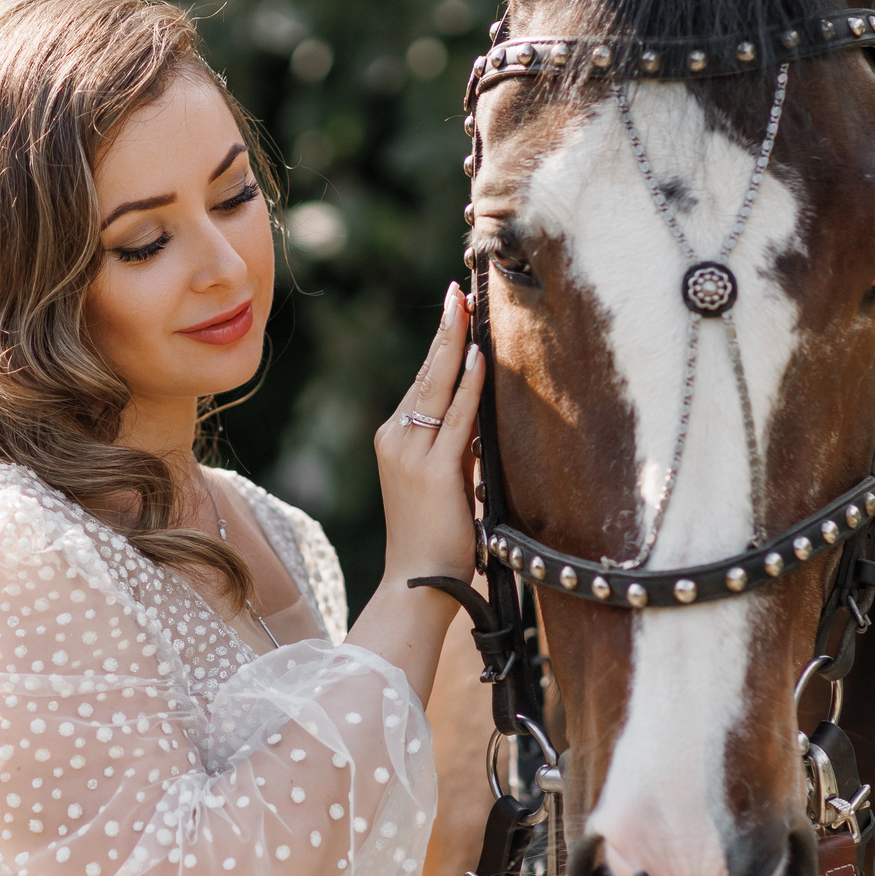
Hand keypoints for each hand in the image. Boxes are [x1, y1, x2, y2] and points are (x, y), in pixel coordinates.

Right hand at [374, 283, 483, 587]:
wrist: (417, 583)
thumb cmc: (435, 539)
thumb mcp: (440, 482)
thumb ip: (455, 447)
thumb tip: (481, 417)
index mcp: (393, 440)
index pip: (421, 383)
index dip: (439, 345)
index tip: (452, 311)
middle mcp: (396, 440)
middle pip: (426, 374)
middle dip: (444, 330)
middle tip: (456, 293)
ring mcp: (412, 454)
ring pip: (438, 388)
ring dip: (455, 344)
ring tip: (465, 309)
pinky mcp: (434, 471)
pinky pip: (456, 419)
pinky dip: (469, 386)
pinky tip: (479, 358)